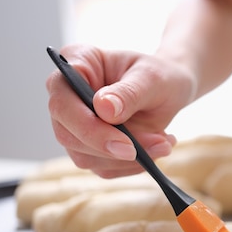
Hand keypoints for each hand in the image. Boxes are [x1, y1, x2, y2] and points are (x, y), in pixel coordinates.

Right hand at [46, 44, 195, 176]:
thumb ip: (128, 92)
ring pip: (85, 156)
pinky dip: (133, 165)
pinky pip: (104, 167)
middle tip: (156, 145)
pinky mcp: (89, 147)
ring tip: (164, 142)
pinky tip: (157, 147)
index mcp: (75, 63)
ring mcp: (75, 124)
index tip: (125, 143)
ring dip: (129, 159)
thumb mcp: (152, 78)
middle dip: (112, 149)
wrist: (169, 90)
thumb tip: (103, 109)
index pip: (62, 102)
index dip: (87, 126)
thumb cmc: (158, 76)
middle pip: (68, 134)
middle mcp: (67, 95)